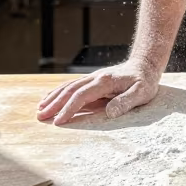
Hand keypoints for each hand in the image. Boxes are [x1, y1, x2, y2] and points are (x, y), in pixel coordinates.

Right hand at [37, 60, 160, 125]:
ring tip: (40, 109)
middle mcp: (95, 78)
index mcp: (105, 82)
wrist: (145, 64)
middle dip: (54, 104)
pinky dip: (59, 92)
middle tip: (40, 117)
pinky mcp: (92, 81)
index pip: (82, 96)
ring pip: (68, 86)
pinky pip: (72, 86)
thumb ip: (126, 101)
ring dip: (53, 97)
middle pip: (70, 90)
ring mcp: (93, 78)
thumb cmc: (145, 81)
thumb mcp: (142, 92)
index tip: (58, 121)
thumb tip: (110, 112)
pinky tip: (50, 98)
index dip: (69, 108)